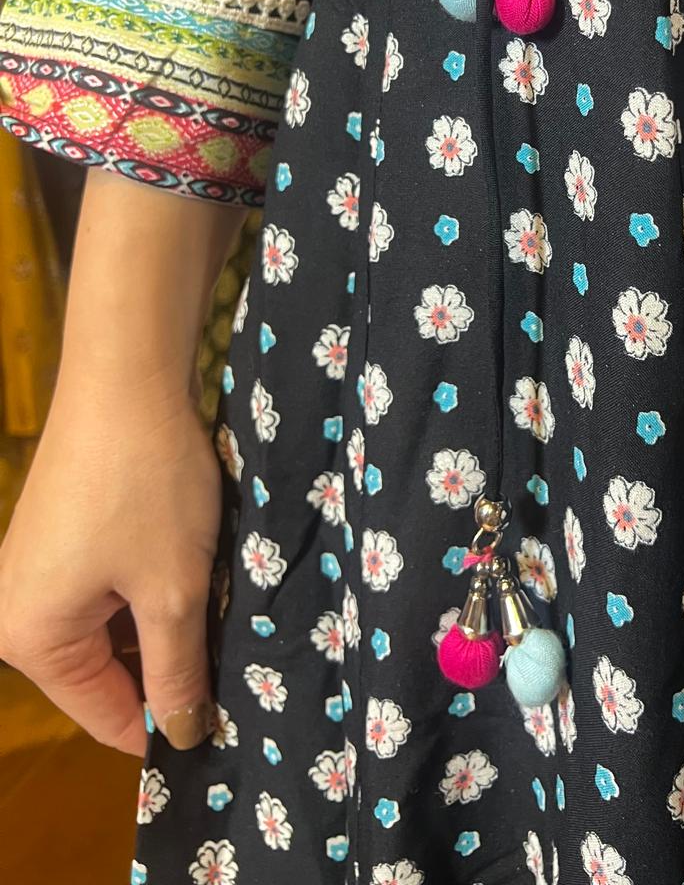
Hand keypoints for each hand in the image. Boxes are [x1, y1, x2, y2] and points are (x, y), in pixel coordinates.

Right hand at [0, 375, 222, 756]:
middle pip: (108, 670)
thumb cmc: (146, 484)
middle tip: (232, 654)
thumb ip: (178, 670)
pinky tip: (195, 568)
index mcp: (30, 639)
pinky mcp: (62, 537)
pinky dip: (153, 585)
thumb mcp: (173, 589)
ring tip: (217, 603)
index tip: (224, 727)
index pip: (106, 714)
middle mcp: (17, 611)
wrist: (127, 377)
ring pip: (116, 626)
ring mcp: (37, 570)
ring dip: (166, 620)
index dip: (167, 724)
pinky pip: (111, 588)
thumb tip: (182, 735)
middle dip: (171, 662)